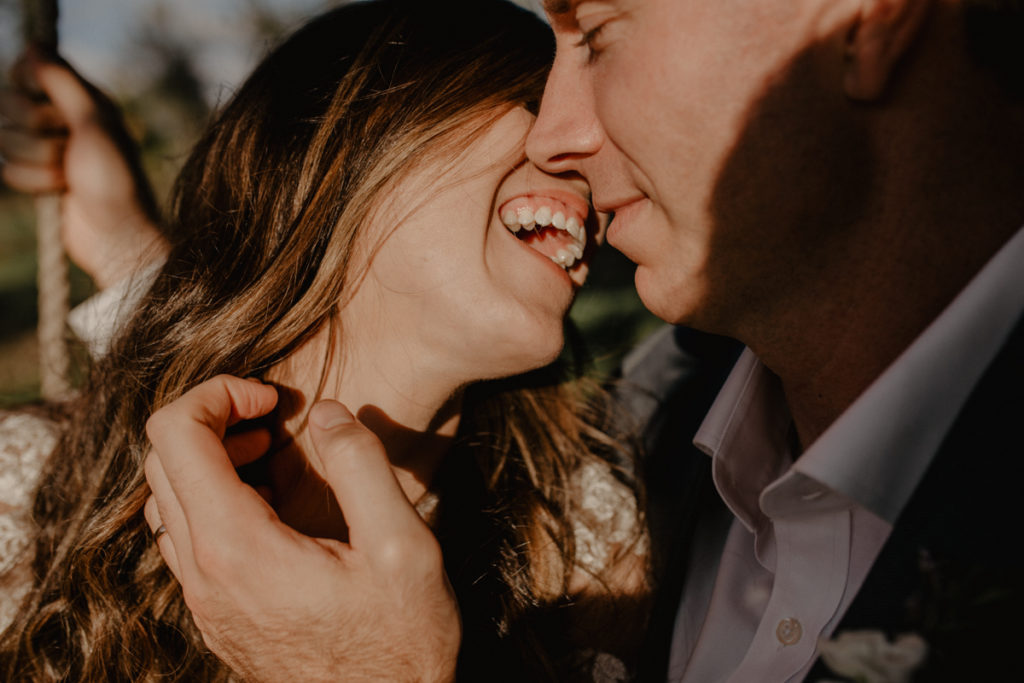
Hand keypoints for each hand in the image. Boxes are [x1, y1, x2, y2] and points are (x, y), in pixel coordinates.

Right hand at [0, 48, 166, 288]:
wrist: (117, 235)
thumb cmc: (115, 179)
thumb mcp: (94, 123)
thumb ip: (62, 81)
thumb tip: (34, 44)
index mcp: (81, 99)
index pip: (26, 69)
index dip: (26, 84)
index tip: (47, 103)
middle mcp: (62, 119)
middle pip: (7, 102)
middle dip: (34, 130)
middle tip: (68, 147)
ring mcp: (46, 148)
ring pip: (4, 137)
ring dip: (37, 160)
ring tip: (68, 174)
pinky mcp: (36, 177)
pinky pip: (7, 168)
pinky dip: (33, 181)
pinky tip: (59, 191)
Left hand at [143, 375, 460, 681]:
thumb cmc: (401, 639)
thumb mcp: (402, 545)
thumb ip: (361, 464)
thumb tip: (325, 412)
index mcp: (238, 546)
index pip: (175, 434)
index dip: (217, 393)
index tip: (272, 399)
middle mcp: (204, 573)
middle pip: (161, 461)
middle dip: (211, 420)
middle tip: (273, 421)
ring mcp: (205, 599)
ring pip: (166, 500)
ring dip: (207, 460)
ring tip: (270, 457)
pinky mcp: (217, 614)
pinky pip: (186, 537)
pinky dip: (212, 499)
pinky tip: (271, 506)